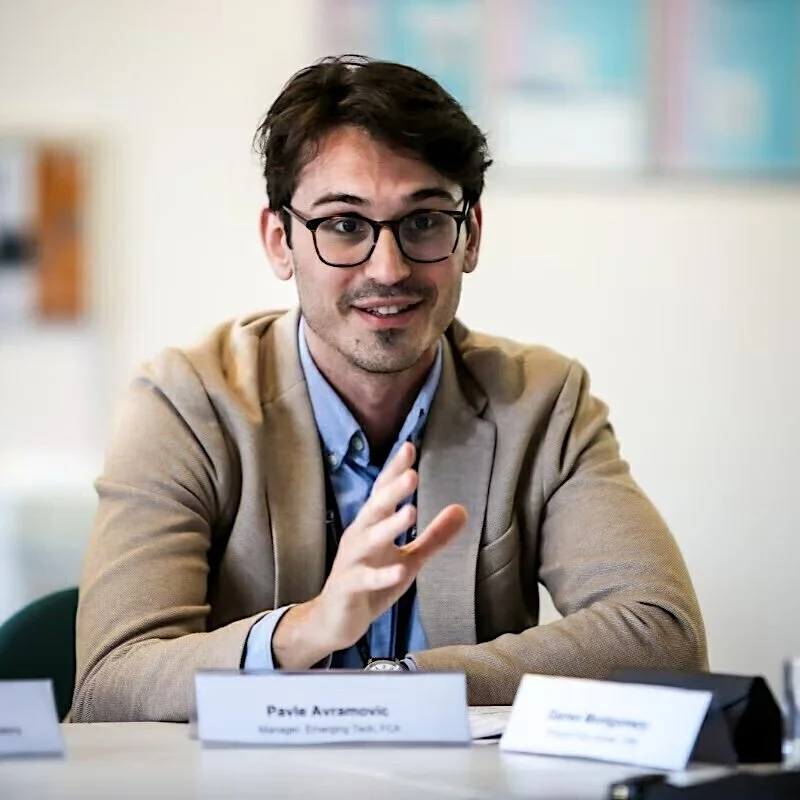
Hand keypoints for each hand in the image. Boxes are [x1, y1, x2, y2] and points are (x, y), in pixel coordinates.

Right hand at [271, 442, 465, 668]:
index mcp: (371, 526)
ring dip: (389, 525)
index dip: (395, 471)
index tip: (409, 447)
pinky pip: (365, 579)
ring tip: (411, 510)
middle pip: (374, 508)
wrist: (334, 619)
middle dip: (392, 490)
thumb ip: (433, 537)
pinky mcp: (349, 588)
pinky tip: (399, 570)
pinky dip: (381, 575)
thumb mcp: (408, 559)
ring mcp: (351, 562)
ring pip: (368, 539)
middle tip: (412, 473)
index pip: (383, 492)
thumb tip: (462, 510)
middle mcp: (358, 537)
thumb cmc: (370, 583)